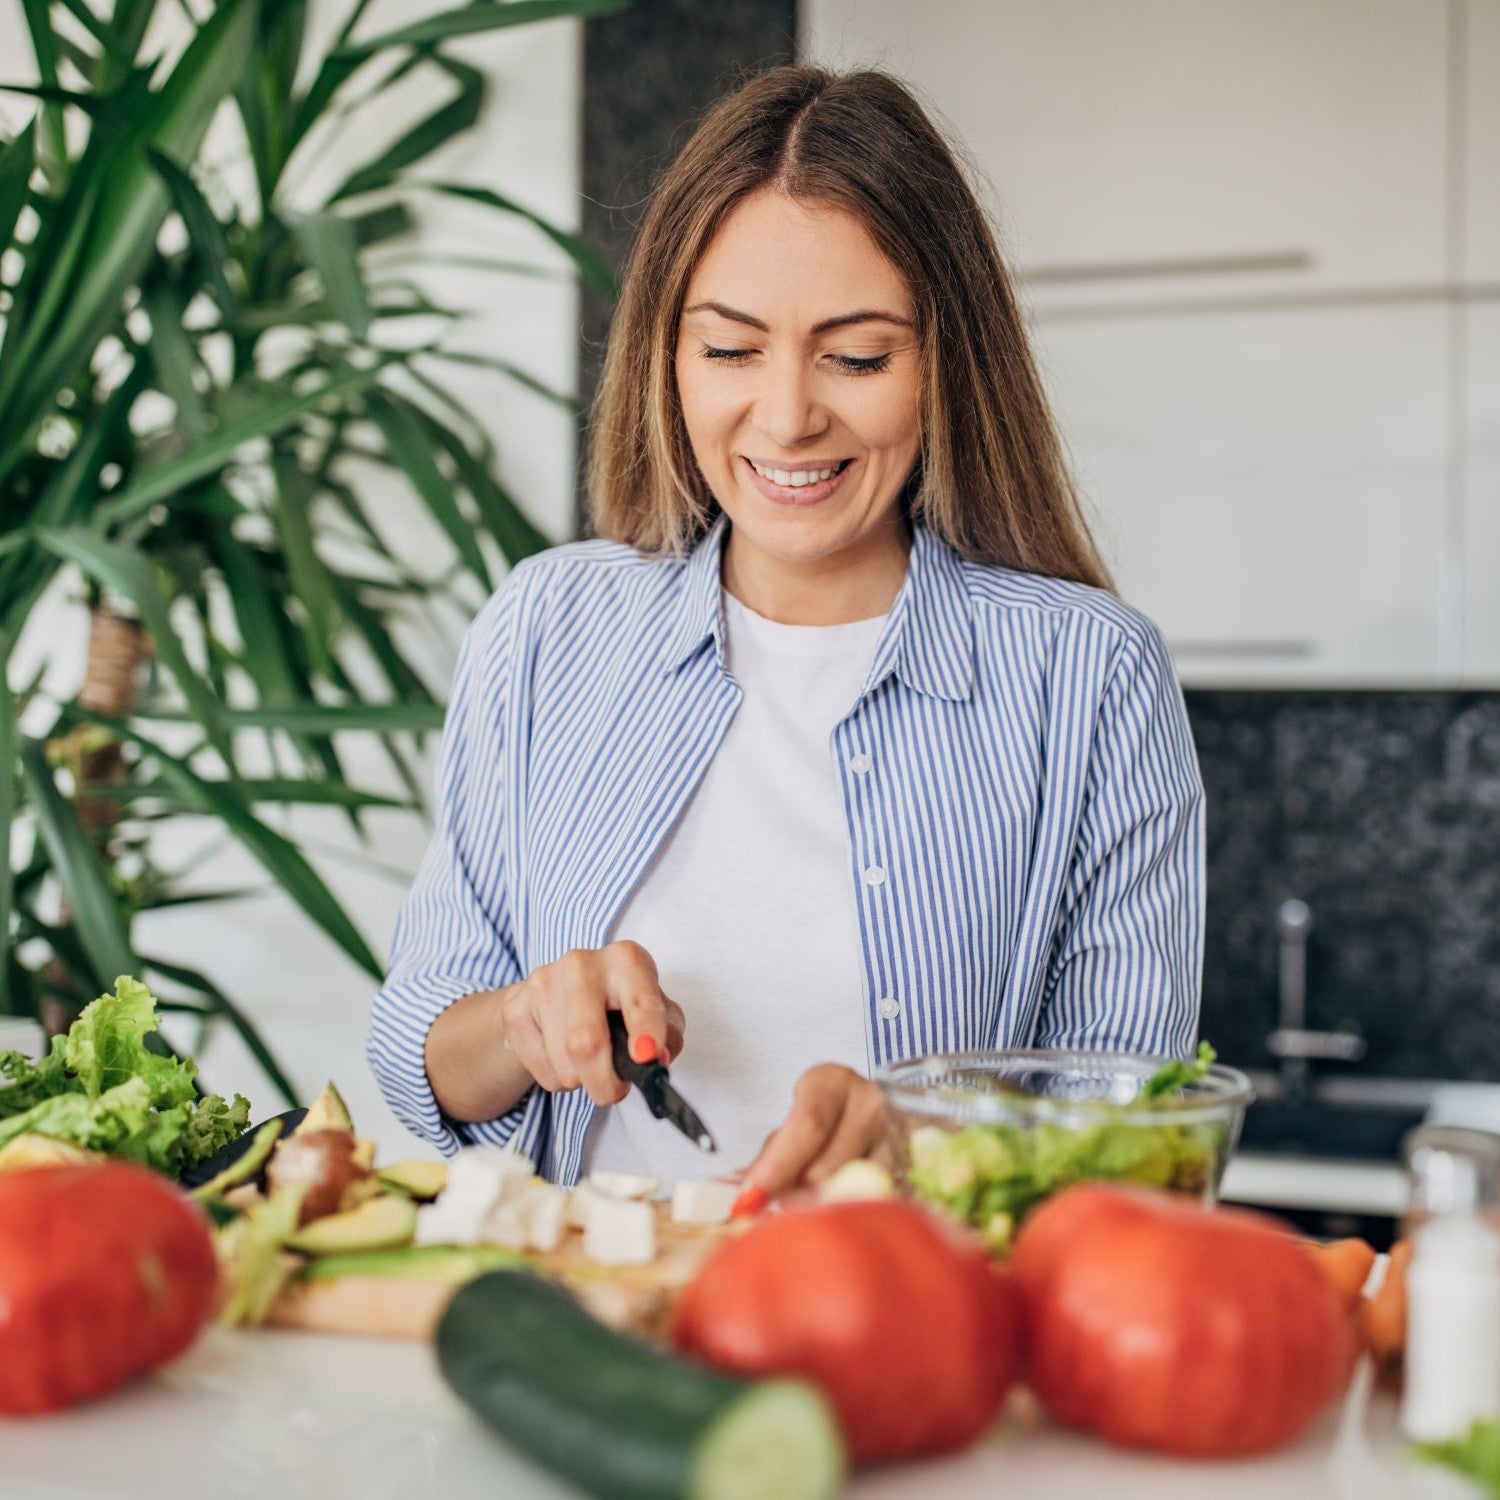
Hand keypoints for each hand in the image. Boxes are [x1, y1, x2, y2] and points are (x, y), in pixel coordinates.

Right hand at [496, 940, 684, 1106]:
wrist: (560, 992)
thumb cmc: (620, 1004)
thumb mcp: (657, 1012)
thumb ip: (668, 1035)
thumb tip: (657, 1059)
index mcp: (626, 960)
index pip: (640, 999)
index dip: (646, 1030)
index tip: (647, 1054)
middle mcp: (582, 963)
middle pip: (586, 1041)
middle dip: (604, 1081)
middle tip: (614, 1091)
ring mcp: (542, 983)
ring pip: (564, 1064)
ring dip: (582, 1080)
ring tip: (588, 1063)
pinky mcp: (514, 1007)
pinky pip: (540, 1070)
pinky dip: (557, 1079)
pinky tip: (563, 1057)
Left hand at [736, 1063, 899, 1205]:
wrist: (868, 1104)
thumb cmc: (823, 1114)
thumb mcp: (793, 1121)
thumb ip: (769, 1157)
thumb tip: (738, 1192)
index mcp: (832, 1083)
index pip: (807, 1127)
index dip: (777, 1168)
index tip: (748, 1200)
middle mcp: (869, 1104)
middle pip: (827, 1167)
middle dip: (793, 1195)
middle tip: (771, 1211)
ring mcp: (895, 1136)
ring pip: (851, 1190)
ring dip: (819, 1207)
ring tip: (802, 1207)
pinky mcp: (908, 1167)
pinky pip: (874, 1201)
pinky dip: (848, 1212)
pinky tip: (835, 1215)